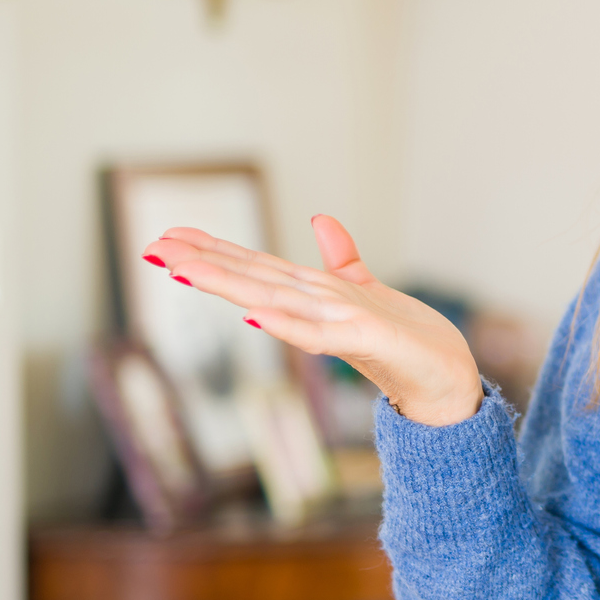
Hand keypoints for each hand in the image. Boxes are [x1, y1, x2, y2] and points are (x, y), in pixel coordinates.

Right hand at [143, 216, 483, 426]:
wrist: (447, 379)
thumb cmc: (407, 340)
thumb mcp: (369, 287)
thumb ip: (342, 258)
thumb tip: (320, 219)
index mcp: (313, 296)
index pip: (255, 266)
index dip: (214, 250)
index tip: (167, 234)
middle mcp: (316, 310)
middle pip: (252, 281)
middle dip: (203, 265)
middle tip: (152, 249)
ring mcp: (336, 328)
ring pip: (273, 301)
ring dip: (229, 286)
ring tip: (184, 270)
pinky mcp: (364, 343)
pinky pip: (318, 333)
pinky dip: (287, 325)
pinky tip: (254, 316)